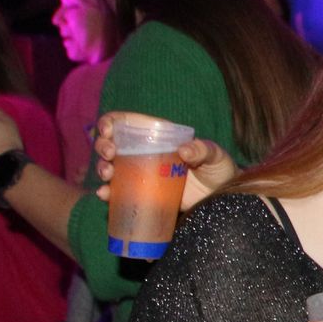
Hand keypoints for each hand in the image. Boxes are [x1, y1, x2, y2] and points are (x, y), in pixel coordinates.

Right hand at [94, 112, 234, 209]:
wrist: (220, 198)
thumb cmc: (218, 170)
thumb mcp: (215, 155)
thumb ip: (203, 150)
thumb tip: (184, 150)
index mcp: (156, 137)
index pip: (125, 123)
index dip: (109, 123)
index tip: (107, 131)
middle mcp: (142, 154)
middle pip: (111, 145)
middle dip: (102, 147)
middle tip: (110, 154)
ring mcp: (140, 175)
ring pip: (110, 168)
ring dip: (102, 169)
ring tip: (108, 174)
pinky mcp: (141, 195)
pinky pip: (118, 193)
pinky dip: (107, 193)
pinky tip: (104, 194)